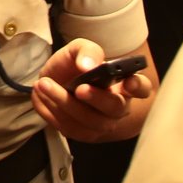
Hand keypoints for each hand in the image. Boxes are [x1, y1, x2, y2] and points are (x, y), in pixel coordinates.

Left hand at [31, 38, 152, 142]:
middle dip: (97, 99)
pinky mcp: (83, 133)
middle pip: (115, 108)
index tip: (130, 81)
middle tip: (79, 88)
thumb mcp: (79, 49)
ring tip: (44, 85)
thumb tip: (89, 65)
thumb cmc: (75, 65)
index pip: (141, 88)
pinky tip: (40, 96)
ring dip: (65, 104)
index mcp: (124, 84)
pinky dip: (52, 113)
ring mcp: (101, 123)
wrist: (57, 80)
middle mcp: (118, 107)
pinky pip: (70, 129)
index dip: (139, 86)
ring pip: (90, 122)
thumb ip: (86, 52)